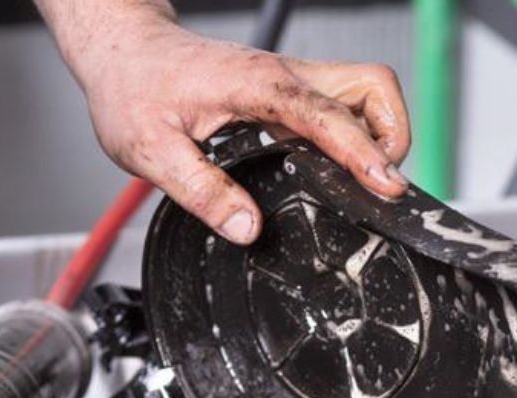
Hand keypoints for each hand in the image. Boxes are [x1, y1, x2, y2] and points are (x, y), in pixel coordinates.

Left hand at [51, 4, 410, 244]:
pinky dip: (357, 133)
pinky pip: (344, 103)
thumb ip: (200, 191)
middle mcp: (285, 75)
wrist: (124, 50)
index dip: (363, 152)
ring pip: (366, 90)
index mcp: (257, 86)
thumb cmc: (134, 89)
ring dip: (381, 132)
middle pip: (374, 86)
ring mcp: (292, 80)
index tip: (387, 186)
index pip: (329, 115)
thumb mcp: (150, 150)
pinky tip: (336, 168)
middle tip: (377, 184)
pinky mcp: (289, 89)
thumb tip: (246, 228)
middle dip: (393, 135)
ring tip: (363, 179)